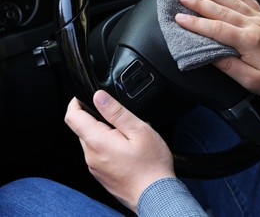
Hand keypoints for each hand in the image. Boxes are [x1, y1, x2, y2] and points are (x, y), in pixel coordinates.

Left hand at [64, 90, 174, 212]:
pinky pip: (99, 154)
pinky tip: (127, 151)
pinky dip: (108, 147)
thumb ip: (116, 112)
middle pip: (82, 129)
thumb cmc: (151, 165)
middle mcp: (91, 155)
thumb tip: (99, 96)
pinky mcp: (101, 174)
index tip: (82, 96)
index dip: (75, 102)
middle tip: (120, 120)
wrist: (156, 195)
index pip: (73, 116)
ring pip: (92, 141)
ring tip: (128, 137)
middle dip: (96, 119)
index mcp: (97, 141)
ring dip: (104, 133)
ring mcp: (95, 167)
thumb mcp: (138, 130)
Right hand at [175, 0, 259, 95]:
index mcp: (248, 41)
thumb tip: (209, 55)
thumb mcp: (249, 79)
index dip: (195, 23)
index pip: (216, 29)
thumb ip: (228, 66)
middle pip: (220, 9)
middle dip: (199, 2)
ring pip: (231, 0)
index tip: (179, 18)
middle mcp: (252, 25)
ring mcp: (258, 18)